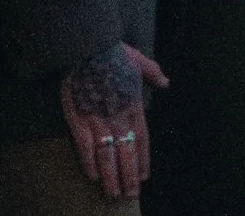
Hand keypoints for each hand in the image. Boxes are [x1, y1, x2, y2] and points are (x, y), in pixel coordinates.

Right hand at [60, 42, 165, 200]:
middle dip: (129, 176)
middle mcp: (119, 117)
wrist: (88, 48)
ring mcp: (98, 120)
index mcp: (134, 105)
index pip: (143, 139)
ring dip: (112, 176)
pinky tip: (94, 177)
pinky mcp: (79, 119)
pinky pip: (86, 146)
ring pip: (108, 155)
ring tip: (114, 193)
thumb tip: (166, 82)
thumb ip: (154, 74)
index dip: (144, 160)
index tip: (145, 177)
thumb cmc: (113, 54)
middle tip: (130, 195)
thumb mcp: (140, 61)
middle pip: (127, 152)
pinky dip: (90, 163)